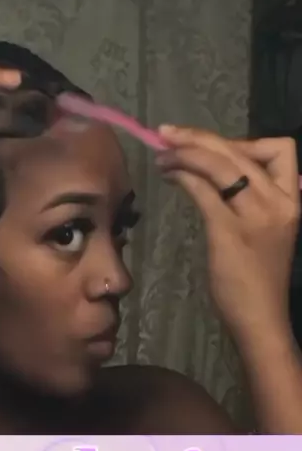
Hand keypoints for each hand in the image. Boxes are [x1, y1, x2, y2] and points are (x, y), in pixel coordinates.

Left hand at [155, 126, 299, 342]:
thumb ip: (252, 194)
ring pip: (218, 164)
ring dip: (185, 153)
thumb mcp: (267, 225)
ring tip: (162, 155)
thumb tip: (216, 164)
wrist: (261, 316)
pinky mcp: (229, 232)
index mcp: (292, 198)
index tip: (216, 150)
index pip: (280, 148)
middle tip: (167, 134)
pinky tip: (168, 175)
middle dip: (199, 137)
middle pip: (238, 151)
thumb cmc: (260, 273)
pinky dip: (182, 176)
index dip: (244, 140)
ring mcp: (255, 217)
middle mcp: (279, 202)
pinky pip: (203, 190)